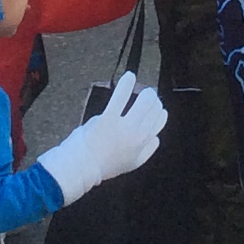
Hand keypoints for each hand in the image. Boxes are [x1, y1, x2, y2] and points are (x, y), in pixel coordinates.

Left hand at [34, 70, 167, 202]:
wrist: (83, 166)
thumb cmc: (104, 165)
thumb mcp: (133, 163)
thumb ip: (148, 150)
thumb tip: (155, 137)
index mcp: (144, 144)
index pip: (160, 121)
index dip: (160, 111)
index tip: (156, 107)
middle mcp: (138, 134)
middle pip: (155, 109)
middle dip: (153, 100)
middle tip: (148, 96)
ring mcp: (124, 125)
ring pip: (145, 102)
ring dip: (145, 93)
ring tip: (142, 89)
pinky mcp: (108, 118)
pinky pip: (120, 97)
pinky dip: (126, 85)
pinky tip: (130, 77)